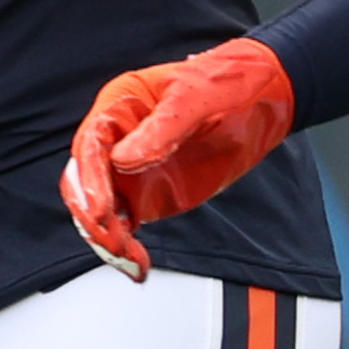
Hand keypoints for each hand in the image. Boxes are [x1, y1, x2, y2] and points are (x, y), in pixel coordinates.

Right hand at [60, 38, 295, 272]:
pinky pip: (125, 225)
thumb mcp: (195, 99)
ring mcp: (130, 172)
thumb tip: (123, 160)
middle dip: (93, 215)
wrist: (264, 99)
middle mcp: (117, 141)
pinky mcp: (147, 196)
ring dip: (108, 237)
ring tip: (130, 258)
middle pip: (85, 183)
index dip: (89, 179)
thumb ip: (160, 130)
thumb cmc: (226, 83)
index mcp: (120, 107)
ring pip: (101, 211)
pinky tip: (137, 264)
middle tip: (114, 239)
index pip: (90, 145)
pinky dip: (127, 248)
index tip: (101, 208)